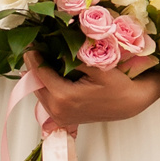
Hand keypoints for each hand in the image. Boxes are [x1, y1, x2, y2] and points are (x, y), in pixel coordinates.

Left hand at [25, 50, 159, 128]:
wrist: (129, 104)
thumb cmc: (118, 85)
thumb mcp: (98, 66)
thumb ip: (75, 56)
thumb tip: (56, 42)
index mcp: (64, 97)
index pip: (40, 74)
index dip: (34, 57)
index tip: (31, 41)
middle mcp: (58, 110)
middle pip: (36, 85)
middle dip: (34, 66)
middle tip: (33, 46)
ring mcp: (60, 117)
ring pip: (39, 93)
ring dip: (38, 76)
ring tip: (40, 56)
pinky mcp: (63, 119)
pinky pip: (47, 100)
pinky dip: (46, 86)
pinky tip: (49, 72)